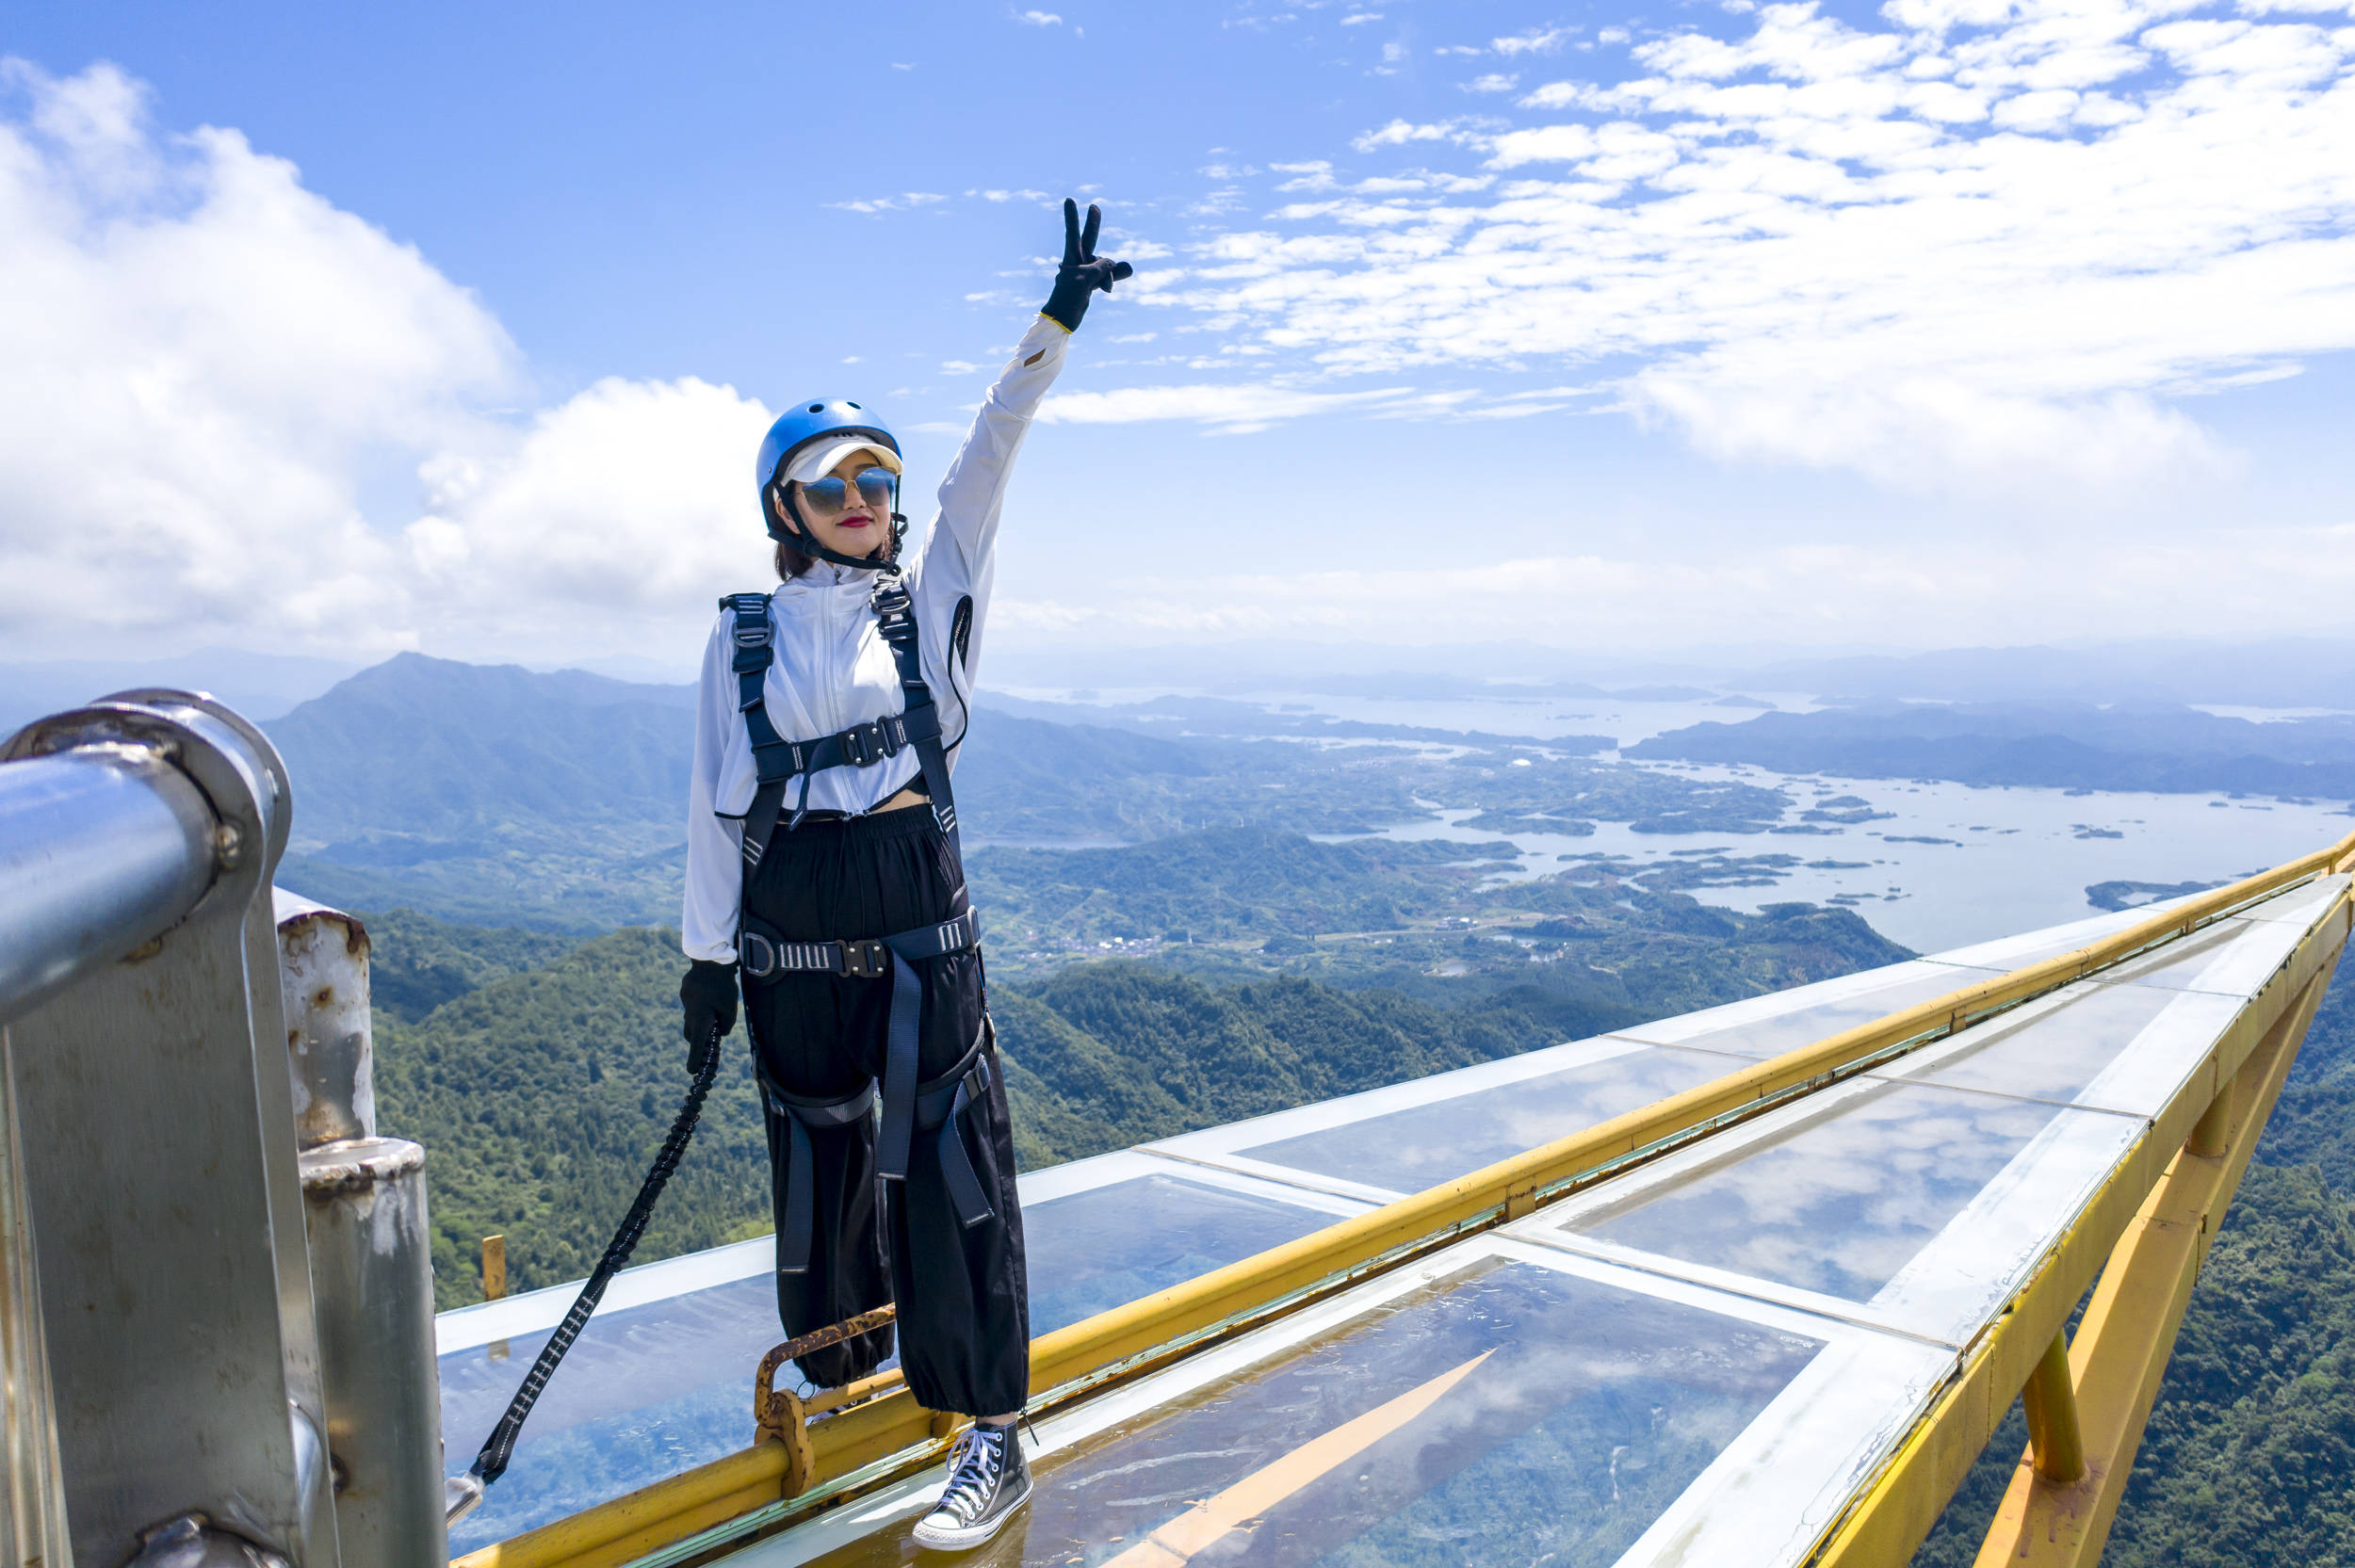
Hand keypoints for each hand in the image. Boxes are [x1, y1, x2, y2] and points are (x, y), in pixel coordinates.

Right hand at [680, 960, 738, 1073]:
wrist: (710, 960)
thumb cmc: (723, 986)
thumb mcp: (730, 1008)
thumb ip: (726, 1024)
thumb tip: (720, 1033)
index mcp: (701, 1019)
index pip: (697, 1045)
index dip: (695, 1059)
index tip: (691, 1071)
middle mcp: (690, 1013)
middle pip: (691, 1034)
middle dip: (698, 1040)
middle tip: (709, 1040)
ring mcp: (685, 1002)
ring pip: (690, 1018)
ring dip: (699, 1021)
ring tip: (714, 1010)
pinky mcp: (685, 992)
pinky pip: (692, 1004)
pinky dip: (700, 1005)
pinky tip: (709, 993)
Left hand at [1040, 198, 1133, 332]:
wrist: (1063, 320)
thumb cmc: (1068, 298)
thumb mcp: (1085, 279)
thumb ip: (1100, 267)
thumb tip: (1112, 263)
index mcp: (1071, 258)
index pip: (1072, 232)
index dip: (1072, 216)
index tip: (1069, 199)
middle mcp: (1078, 261)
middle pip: (1089, 238)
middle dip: (1093, 223)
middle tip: (1094, 206)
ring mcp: (1085, 271)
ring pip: (1104, 265)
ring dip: (1110, 274)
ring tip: (1107, 289)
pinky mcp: (1091, 282)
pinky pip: (1107, 276)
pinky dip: (1112, 278)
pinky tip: (1115, 283)